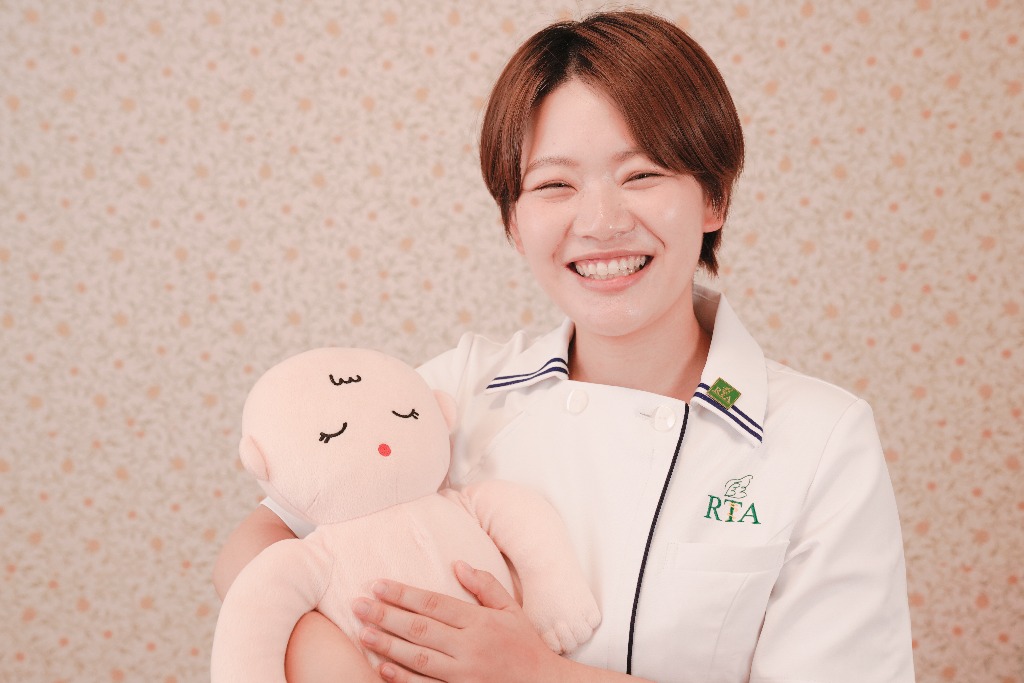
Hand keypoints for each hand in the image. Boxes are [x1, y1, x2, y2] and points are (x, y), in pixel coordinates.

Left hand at [353, 561, 566, 682]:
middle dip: (386, 615)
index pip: (434, 604)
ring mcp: (464, 674)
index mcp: (481, 622)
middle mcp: (470, 647)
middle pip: (421, 629)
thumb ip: (485, 585)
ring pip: (419, 658)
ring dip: (388, 645)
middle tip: (358, 605)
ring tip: (363, 632)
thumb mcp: (512, 610)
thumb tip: (457, 564)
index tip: (378, 585)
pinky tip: (383, 668)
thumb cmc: (526, 646)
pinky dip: (403, 678)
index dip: (404, 594)